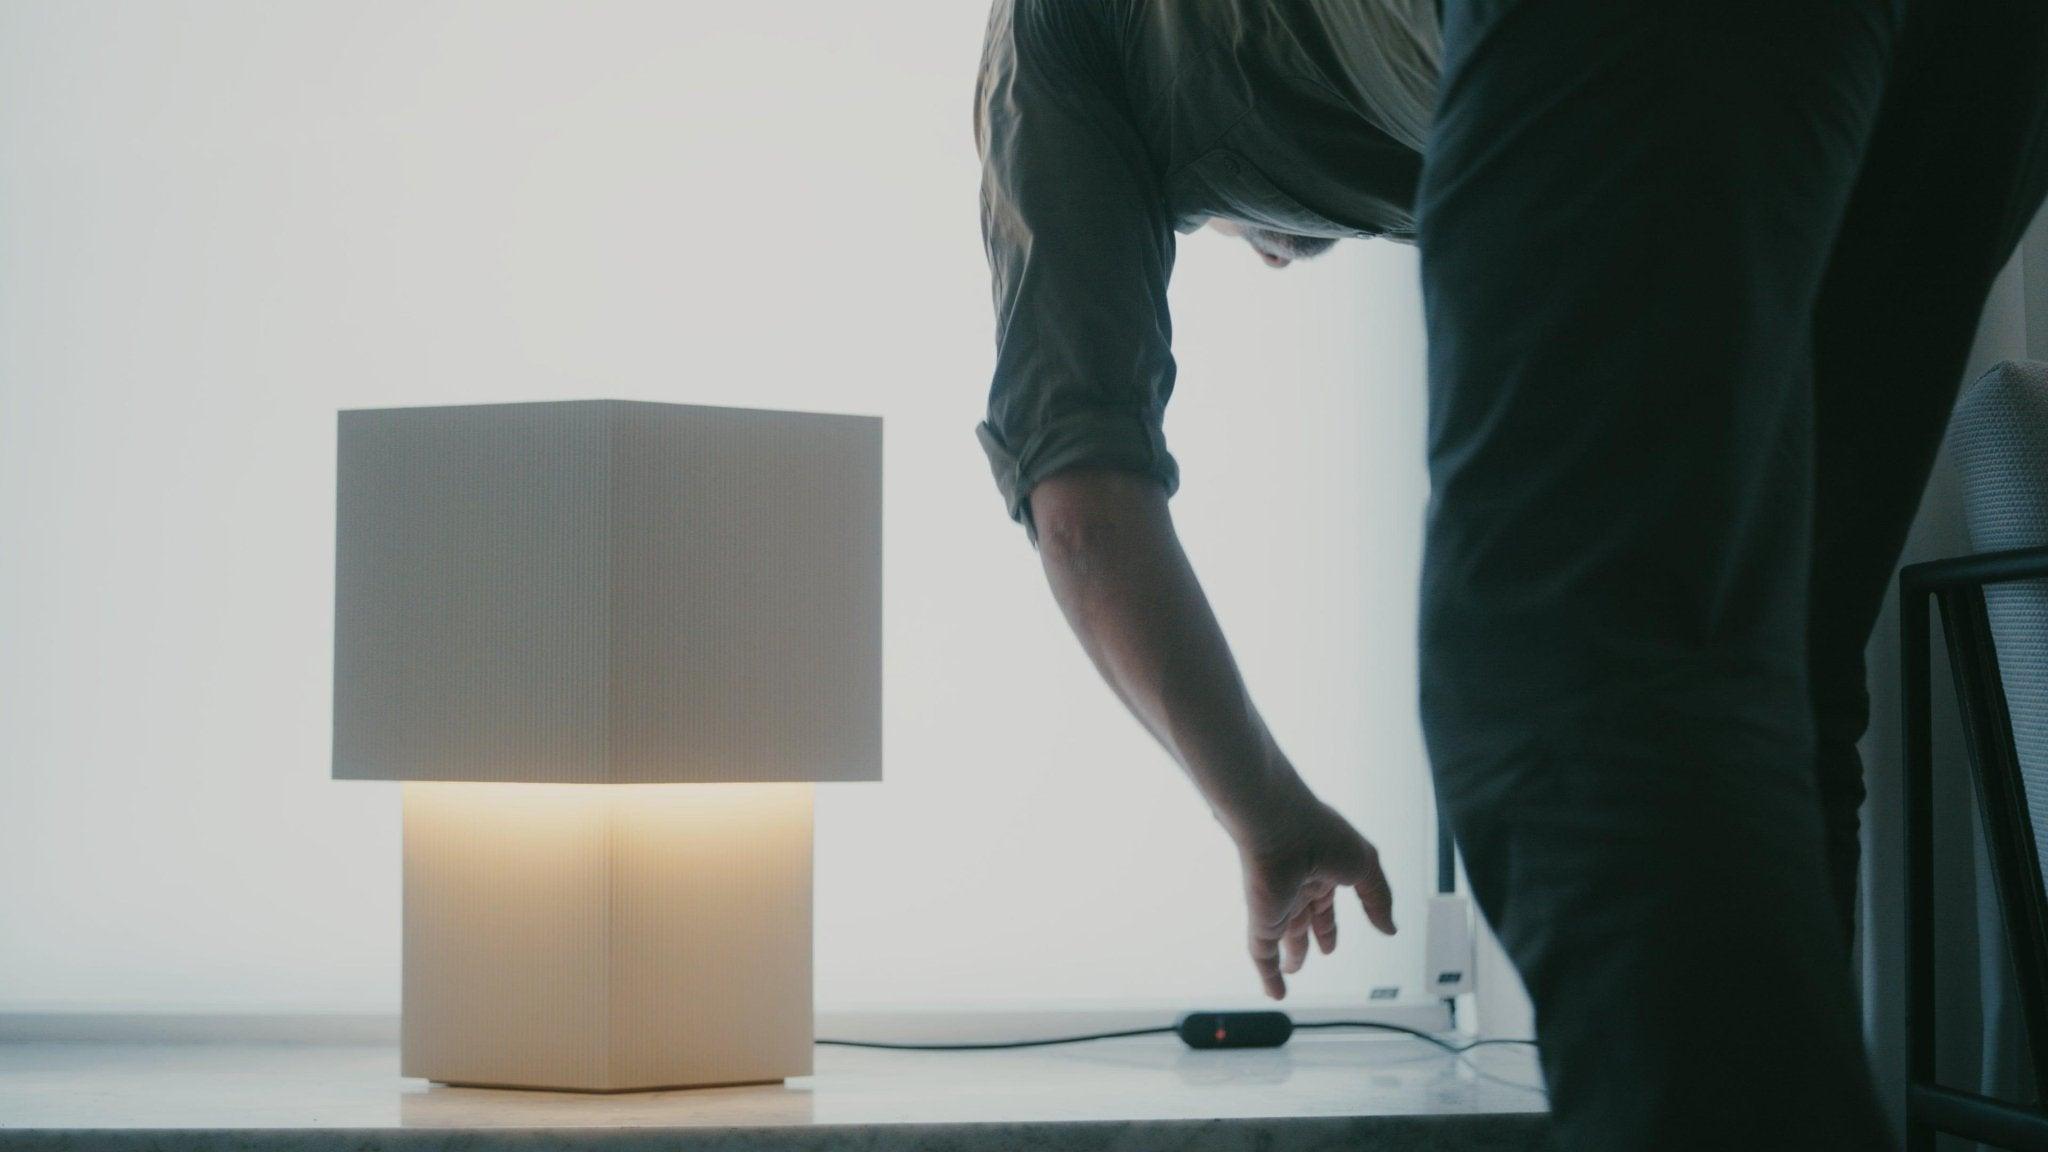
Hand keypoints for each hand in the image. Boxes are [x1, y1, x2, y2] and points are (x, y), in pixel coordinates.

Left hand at [1234, 790, 1397, 999]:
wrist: (1279, 826)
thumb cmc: (1322, 834)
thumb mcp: (1365, 866)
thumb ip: (1378, 898)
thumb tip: (1390, 928)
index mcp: (1322, 871)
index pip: (1326, 903)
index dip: (1330, 923)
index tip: (1331, 942)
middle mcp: (1297, 887)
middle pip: (1304, 919)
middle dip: (1309, 938)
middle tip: (1316, 953)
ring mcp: (1278, 904)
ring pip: (1282, 937)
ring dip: (1288, 957)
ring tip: (1292, 972)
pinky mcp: (1262, 920)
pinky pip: (1263, 954)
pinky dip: (1269, 975)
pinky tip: (1274, 992)